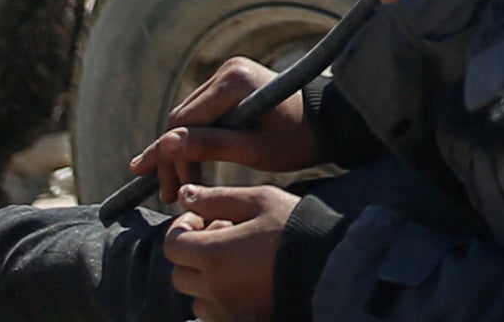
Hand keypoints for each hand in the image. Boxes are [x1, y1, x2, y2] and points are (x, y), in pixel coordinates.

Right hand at [132, 55, 309, 186]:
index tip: (171, 193)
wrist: (328, 122)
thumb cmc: (297, 139)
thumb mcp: (254, 149)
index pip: (184, 122)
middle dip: (173, 159)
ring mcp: (229, 76)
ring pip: (189, 119)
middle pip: (182, 120)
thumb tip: (166, 144)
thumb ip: (211, 146)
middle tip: (167, 196)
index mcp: (234, 80)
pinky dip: (195, 142)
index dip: (173, 159)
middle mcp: (227, 71)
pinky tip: (185, 169)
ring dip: (181, 153)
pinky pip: (203, 116)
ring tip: (172, 190)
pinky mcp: (232, 86)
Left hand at [167, 183, 302, 321]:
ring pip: (194, 296)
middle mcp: (213, 287)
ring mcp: (225, 308)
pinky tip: (242, 280)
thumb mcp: (259, 200)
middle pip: (179, 272)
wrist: (330, 263)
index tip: (204, 218)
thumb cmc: (294, 226)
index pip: (172, 245)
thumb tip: (185, 195)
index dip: (183, 228)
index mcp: (213, 254)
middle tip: (222, 236)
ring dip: (204, 277)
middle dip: (193, 252)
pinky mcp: (239, 319)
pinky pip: (212, 312)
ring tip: (234, 260)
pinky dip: (217, 297)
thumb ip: (217, 198)